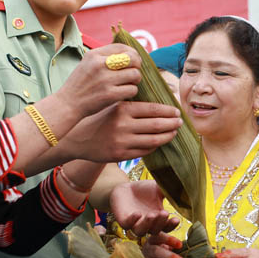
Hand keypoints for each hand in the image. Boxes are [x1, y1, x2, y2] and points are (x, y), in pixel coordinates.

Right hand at [58, 44, 142, 116]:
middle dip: (137, 66)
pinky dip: (131, 92)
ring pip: (135, 74)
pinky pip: (132, 89)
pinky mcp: (110, 94)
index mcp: (94, 54)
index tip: (133, 61)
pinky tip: (124, 93)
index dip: (132, 54)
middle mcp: (100, 64)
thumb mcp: (87, 63)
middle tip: (133, 73)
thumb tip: (130, 54)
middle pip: (132, 59)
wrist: (67, 103)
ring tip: (129, 84)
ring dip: (135, 80)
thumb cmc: (80, 84)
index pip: (123, 47)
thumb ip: (105, 57)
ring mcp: (105, 80)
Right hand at [59, 101, 180, 162]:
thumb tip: (160, 102)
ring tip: (174, 132)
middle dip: (172, 124)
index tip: (177, 111)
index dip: (169, 111)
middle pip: (157, 125)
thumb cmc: (99, 119)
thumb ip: (133, 103)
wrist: (77, 138)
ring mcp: (122, 142)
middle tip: (180, 122)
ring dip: (167, 136)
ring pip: (154, 140)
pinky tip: (159, 141)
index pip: (153, 110)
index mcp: (123, 109)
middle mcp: (123, 126)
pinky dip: (155, 146)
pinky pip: (145, 151)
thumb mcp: (113, 105)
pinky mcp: (121, 155)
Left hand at [110, 180, 180, 235]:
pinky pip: (127, 225)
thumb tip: (186, 191)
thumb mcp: (159, 189)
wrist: (125, 187)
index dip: (171, 225)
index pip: (166, 228)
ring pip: (141, 231)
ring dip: (147, 224)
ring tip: (152, 214)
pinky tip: (137, 214)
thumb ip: (170, 191)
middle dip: (160, 223)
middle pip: (155, 231)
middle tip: (164, 213)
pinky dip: (132, 220)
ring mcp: (134, 224)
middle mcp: (147, 225)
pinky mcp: (123, 220)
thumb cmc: (144, 190)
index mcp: (158, 220)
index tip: (176, 219)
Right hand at [141, 232, 182, 257]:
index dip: (169, 240)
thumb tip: (184, 249)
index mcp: (153, 239)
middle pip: (156, 251)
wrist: (151, 256)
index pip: (159, 237)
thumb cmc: (162, 247)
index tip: (180, 245)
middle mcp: (148, 249)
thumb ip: (173, 245)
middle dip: (169, 256)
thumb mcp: (166, 243)